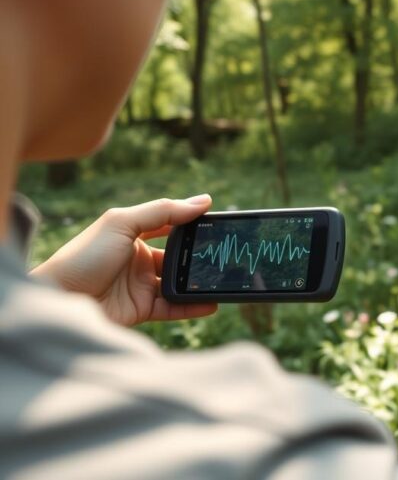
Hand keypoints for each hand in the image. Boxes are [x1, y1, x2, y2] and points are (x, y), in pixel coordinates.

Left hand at [32, 195, 217, 326]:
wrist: (59, 299)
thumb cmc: (83, 256)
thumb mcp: (122, 223)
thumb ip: (163, 211)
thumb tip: (203, 201)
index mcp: (132, 235)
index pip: (170, 226)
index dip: (192, 225)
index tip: (218, 225)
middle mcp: (138, 259)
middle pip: (178, 256)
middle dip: (200, 257)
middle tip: (224, 256)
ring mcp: (141, 285)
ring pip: (179, 282)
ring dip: (199, 283)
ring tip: (223, 281)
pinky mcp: (142, 309)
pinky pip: (174, 307)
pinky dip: (193, 307)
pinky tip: (211, 304)